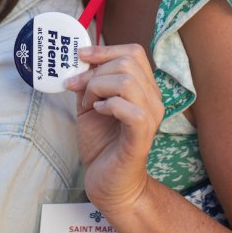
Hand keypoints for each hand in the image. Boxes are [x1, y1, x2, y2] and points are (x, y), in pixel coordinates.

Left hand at [65, 44, 163, 215]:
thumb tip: (78, 61)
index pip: (134, 52)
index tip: (80, 55)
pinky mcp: (141, 136)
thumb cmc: (102, 143)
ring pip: (127, 81)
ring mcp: (150, 117)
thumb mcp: (90, 104)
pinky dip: (108, 105)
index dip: (105, 49)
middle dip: (96, 70)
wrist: (110, 182)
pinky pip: (129, 108)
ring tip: (90, 104)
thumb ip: (88, 82)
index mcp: (143, 88)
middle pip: (128, 62)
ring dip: (98, 87)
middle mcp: (153, 99)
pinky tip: (99, 112)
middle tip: (78, 88)